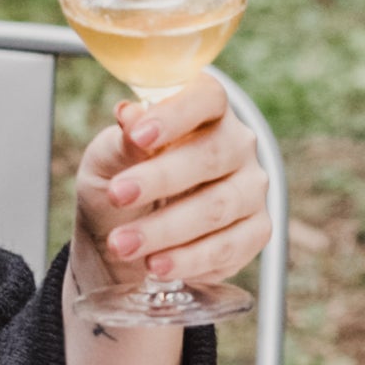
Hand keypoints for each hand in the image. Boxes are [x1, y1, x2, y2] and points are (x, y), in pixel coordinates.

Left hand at [68, 62, 269, 316]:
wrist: (123, 236)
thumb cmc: (120, 183)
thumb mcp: (107, 159)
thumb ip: (122, 140)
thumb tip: (131, 116)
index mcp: (204, 111)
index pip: (206, 97)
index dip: (176, 114)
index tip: (138, 135)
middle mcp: (237, 145)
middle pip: (211, 155)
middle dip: (160, 179)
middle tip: (117, 196)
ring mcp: (251, 188)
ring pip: (218, 206)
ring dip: (167, 229)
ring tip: (124, 245)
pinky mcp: (256, 231)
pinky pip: (230, 247)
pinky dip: (190, 260)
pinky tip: (157, 266)